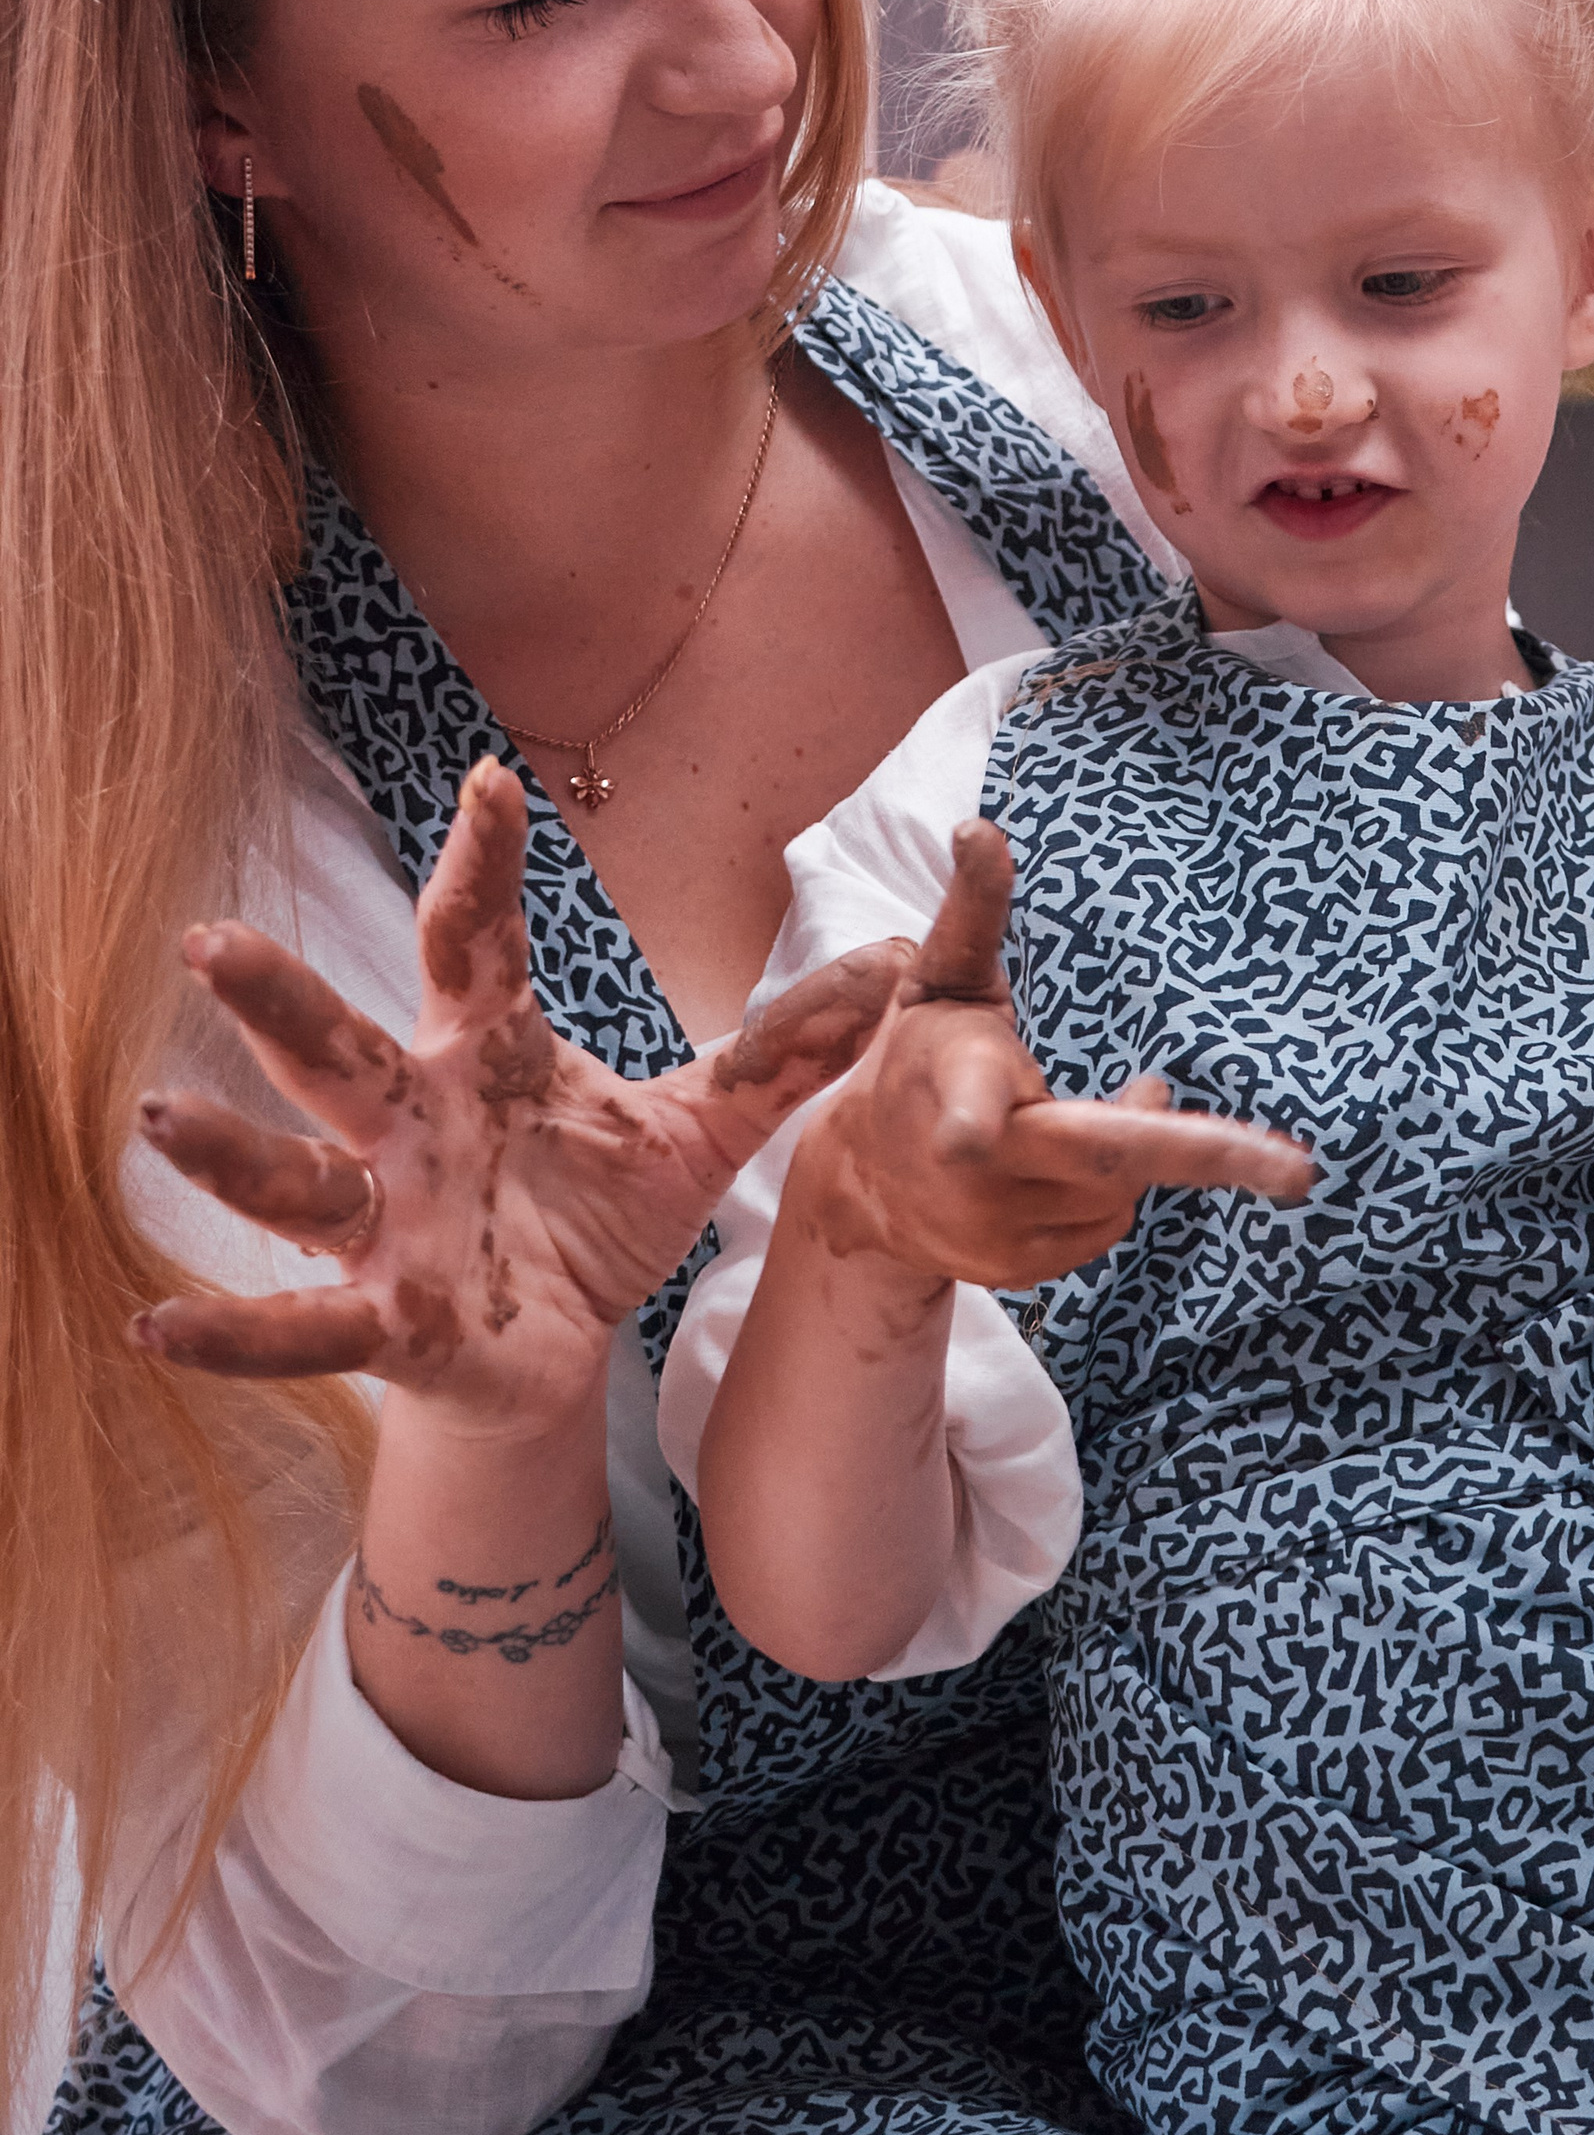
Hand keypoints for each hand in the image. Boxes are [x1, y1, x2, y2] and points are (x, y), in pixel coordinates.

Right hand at [130, 757, 909, 1426]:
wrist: (555, 1354)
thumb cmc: (596, 1218)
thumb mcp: (698, 1130)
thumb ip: (784, 1056)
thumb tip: (899, 978)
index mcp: (483, 1055)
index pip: (471, 939)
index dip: (479, 864)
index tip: (489, 780)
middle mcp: (412, 1123)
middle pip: (339, 1045)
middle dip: (279, 996)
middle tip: (211, 939)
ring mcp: (387, 1220)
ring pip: (295, 1177)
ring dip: (228, 1153)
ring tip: (159, 1118)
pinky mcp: (387, 1319)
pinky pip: (298, 1324)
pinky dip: (231, 1330)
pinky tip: (154, 1324)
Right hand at [790, 818, 1312, 1287]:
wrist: (863, 1180)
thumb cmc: (921, 1055)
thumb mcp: (942, 978)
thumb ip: (973, 910)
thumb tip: (980, 827)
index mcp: (954, 1085)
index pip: (965, 1109)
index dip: (972, 1122)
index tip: (969, 1134)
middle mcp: (974, 1173)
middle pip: (1103, 1164)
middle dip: (1207, 1160)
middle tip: (1298, 1171)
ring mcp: (994, 1233)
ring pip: (1118, 1194)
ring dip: (1143, 1151)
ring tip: (1123, 1105)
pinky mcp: (1018, 1273)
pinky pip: (1103, 1228)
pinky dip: (1111, 1192)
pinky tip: (1080, 1163)